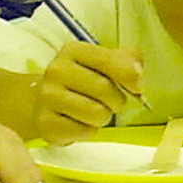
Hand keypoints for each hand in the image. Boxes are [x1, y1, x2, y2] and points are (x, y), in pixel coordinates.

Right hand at [30, 42, 144, 144]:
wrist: (44, 102)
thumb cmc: (82, 80)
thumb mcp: (104, 61)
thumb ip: (128, 60)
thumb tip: (137, 75)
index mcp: (73, 50)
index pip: (109, 60)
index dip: (131, 76)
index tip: (137, 87)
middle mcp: (57, 70)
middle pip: (106, 90)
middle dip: (116, 100)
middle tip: (108, 101)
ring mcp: (48, 97)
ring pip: (97, 114)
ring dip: (103, 117)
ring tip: (93, 111)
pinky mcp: (46, 123)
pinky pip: (85, 132)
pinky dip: (89, 130)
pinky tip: (79, 122)